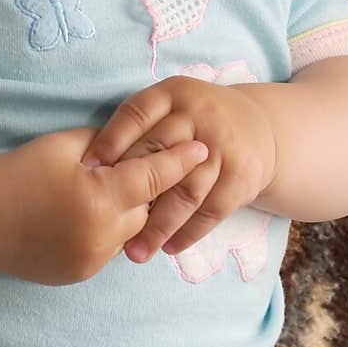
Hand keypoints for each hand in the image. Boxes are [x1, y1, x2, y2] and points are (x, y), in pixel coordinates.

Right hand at [0, 125, 208, 285]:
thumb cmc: (17, 171)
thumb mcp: (64, 145)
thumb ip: (108, 143)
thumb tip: (137, 143)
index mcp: (101, 198)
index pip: (155, 177)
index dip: (180, 161)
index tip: (201, 148)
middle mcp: (103, 235)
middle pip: (149, 210)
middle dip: (151, 189)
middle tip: (152, 168)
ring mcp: (92, 260)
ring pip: (131, 234)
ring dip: (130, 213)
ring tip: (116, 193)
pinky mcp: (79, 274)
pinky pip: (109, 250)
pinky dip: (109, 232)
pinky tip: (92, 216)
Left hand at [81, 78, 276, 262]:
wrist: (257, 127)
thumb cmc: (194, 122)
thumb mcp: (170, 108)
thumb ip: (138, 129)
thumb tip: (93, 169)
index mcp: (173, 94)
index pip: (136, 114)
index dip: (111, 141)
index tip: (90, 172)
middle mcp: (199, 115)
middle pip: (159, 154)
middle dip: (131, 190)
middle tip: (103, 220)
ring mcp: (223, 145)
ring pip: (185, 190)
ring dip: (159, 226)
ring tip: (135, 252)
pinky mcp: (243, 175)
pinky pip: (211, 211)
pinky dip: (188, 233)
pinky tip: (168, 248)